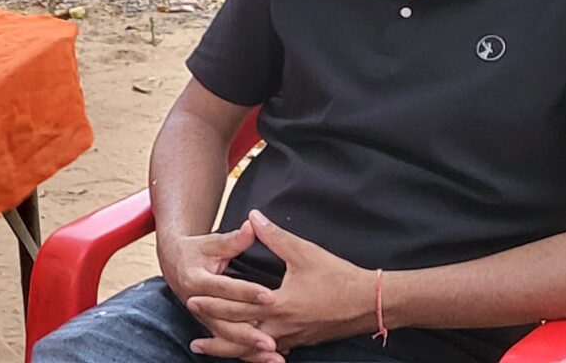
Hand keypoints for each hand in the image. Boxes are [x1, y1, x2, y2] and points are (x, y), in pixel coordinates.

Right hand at [160, 222, 283, 362]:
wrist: (174, 262)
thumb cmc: (196, 250)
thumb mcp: (212, 242)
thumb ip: (234, 239)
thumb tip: (252, 225)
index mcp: (196, 279)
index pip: (225, 289)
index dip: (247, 292)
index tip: (270, 297)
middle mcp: (197, 303)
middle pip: (224, 321)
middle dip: (249, 333)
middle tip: (271, 342)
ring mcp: (203, 317)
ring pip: (227, 337)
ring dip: (249, 350)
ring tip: (273, 356)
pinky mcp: (210, 324)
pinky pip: (228, 343)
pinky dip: (246, 353)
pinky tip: (266, 360)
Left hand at [185, 212, 376, 352]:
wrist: (372, 303)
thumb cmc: (338, 277)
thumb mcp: (304, 253)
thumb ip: (275, 236)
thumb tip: (253, 216)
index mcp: (279, 306)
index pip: (238, 308)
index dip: (213, 305)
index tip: (192, 301)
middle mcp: (283, 328)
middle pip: (241, 338)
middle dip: (216, 337)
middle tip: (194, 340)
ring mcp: (293, 338)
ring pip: (256, 350)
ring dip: (233, 351)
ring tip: (212, 351)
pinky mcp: (303, 342)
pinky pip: (273, 351)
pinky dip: (256, 352)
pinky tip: (248, 351)